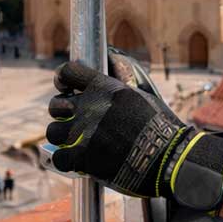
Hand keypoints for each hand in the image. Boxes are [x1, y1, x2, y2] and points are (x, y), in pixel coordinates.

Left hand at [46, 60, 222, 210]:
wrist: (169, 158)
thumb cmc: (162, 127)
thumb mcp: (144, 94)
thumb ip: (122, 80)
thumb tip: (112, 59)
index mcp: (106, 88)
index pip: (68, 73)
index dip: (63, 80)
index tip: (64, 88)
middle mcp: (91, 107)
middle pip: (56, 105)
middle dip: (62, 113)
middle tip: (72, 122)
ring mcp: (85, 132)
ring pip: (53, 131)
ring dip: (62, 138)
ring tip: (74, 144)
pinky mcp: (83, 158)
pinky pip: (59, 158)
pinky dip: (65, 161)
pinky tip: (75, 162)